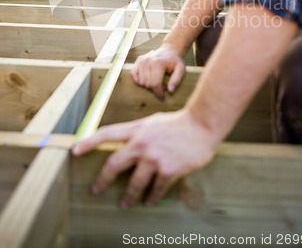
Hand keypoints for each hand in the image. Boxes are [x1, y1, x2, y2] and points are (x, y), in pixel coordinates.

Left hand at [72, 110, 217, 207]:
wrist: (201, 125)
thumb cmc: (178, 122)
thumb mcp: (153, 122)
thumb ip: (139, 133)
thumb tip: (127, 144)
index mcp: (137, 129)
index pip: (107, 133)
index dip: (89, 141)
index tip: (75, 150)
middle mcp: (142, 144)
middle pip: (114, 163)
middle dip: (103, 179)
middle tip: (96, 189)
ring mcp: (154, 158)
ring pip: (134, 183)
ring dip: (129, 196)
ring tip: (125, 203)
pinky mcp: (168, 171)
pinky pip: (156, 189)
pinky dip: (152, 197)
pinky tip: (150, 200)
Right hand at [131, 45, 185, 98]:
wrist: (170, 50)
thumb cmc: (175, 61)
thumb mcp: (181, 69)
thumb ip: (176, 80)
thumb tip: (170, 90)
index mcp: (158, 63)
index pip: (155, 84)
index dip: (159, 93)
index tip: (163, 96)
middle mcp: (147, 61)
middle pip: (147, 84)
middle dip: (155, 88)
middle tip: (162, 86)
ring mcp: (141, 60)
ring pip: (141, 82)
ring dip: (148, 84)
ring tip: (157, 80)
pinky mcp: (137, 61)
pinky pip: (133, 75)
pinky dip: (139, 80)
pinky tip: (147, 79)